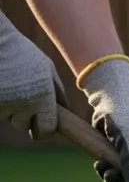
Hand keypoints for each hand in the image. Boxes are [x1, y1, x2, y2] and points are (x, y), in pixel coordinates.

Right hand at [0, 10, 67, 138]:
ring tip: (10, 86)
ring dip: (9, 109)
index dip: (44, 129)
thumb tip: (67, 114)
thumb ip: (58, 92)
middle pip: (24, 126)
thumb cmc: (21, 52)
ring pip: (9, 118)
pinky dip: (0, 103)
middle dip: (23, 117)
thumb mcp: (47, 68)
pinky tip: (2, 86)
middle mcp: (25, 103)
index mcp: (43, 96)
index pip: (47, 129)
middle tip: (21, 97)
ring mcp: (4, 104)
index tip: (40, 124)